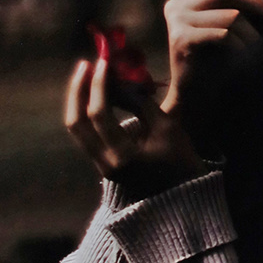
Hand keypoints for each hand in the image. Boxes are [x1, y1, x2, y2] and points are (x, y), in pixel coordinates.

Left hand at [65, 57, 206, 195]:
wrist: (185, 199)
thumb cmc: (183, 162)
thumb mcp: (167, 127)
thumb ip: (140, 102)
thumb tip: (119, 81)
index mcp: (123, 157)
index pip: (99, 114)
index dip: (99, 85)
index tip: (103, 62)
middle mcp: (105, 164)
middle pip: (76, 123)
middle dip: (79, 90)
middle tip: (86, 65)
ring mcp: (102, 167)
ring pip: (78, 129)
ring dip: (80, 100)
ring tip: (89, 76)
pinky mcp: (104, 165)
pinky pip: (88, 135)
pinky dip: (89, 113)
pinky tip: (99, 96)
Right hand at [161, 0, 262, 112]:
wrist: (198, 98)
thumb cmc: (221, 63)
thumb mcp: (236, 25)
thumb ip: (245, 0)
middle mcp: (180, 1)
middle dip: (257, 2)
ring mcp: (177, 19)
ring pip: (230, 14)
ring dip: (252, 35)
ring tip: (257, 52)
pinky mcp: (181, 38)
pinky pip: (224, 34)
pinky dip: (241, 47)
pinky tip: (243, 60)